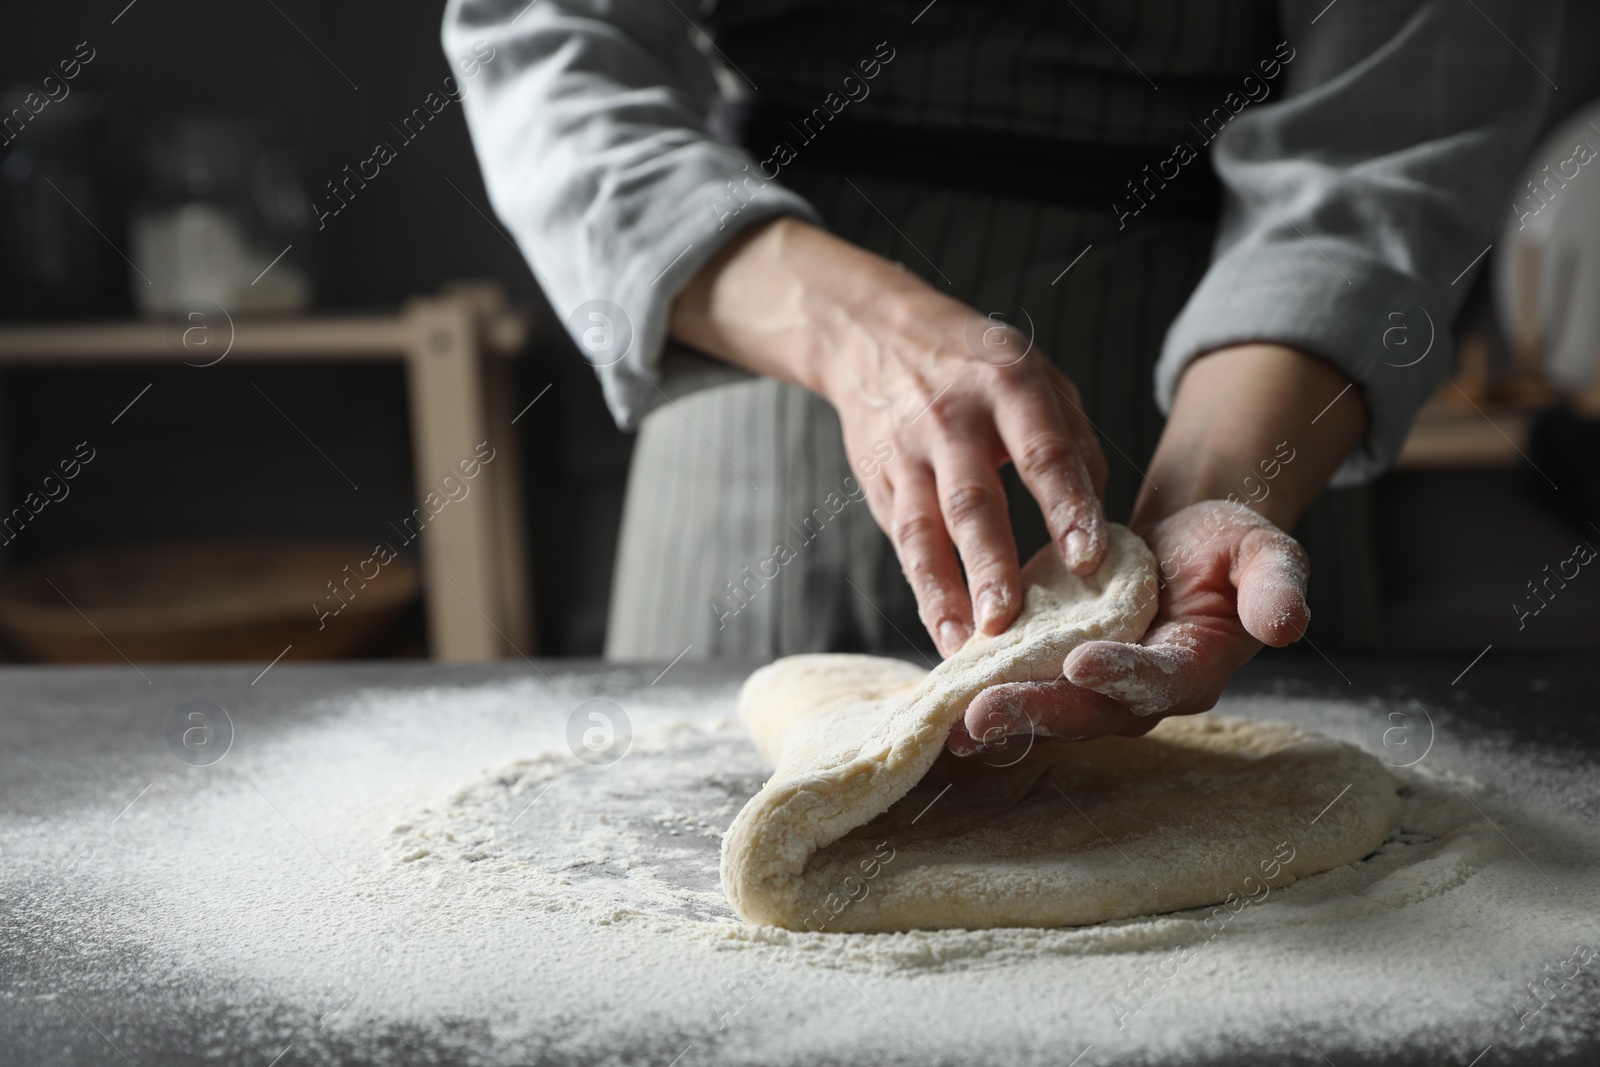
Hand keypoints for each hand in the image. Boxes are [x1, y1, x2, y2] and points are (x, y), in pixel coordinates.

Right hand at [670, 217, 1108, 654]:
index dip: (1065, 506)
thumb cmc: (975, 364)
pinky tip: (944, 633)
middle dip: (991, 563)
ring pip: (925, 532)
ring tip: (967, 643)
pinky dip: (925, 593)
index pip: (1042, 451)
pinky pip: (903, 544)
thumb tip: (1099, 522)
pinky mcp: (879, 483)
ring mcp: (908, 455)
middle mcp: (952, 421)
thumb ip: (1073, 442)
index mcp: (1007, 386)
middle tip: (1010, 620)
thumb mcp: (1036, 375)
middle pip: (972, 501)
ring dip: (945, 592)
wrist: (873, 334)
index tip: (1089, 559)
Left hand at [947, 342, 1365, 754]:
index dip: (1121, 675)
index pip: (1156, 680)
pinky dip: (980, 696)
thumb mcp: (1264, 552)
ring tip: (952, 723)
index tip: (1080, 662)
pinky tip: (940, 702)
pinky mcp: (1054, 673)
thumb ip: (1275, 584)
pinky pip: (1018, 690)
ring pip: (1046, 710)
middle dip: (1036, 713)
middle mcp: (1140, 693)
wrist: (1180, 543)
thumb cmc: (1226, 547)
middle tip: (984, 714)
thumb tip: (1287, 623)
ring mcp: (1094, 690)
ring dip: (1000, 717)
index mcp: (1192, 668)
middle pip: (1087, 711)